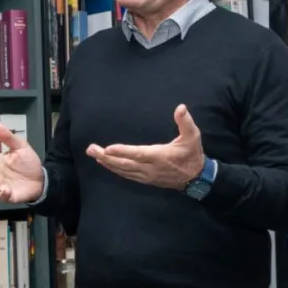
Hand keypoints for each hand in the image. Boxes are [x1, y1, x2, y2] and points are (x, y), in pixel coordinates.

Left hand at [86, 104, 205, 189]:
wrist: (196, 178)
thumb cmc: (192, 154)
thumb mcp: (193, 136)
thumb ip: (185, 122)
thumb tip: (181, 108)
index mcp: (159, 156)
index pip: (137, 154)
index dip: (122, 151)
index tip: (107, 148)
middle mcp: (150, 168)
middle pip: (124, 164)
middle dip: (106, 157)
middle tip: (90, 150)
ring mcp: (147, 176)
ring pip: (123, 171)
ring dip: (107, 163)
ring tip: (93, 155)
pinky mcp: (146, 180)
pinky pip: (127, 175)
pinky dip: (115, 170)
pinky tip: (106, 164)